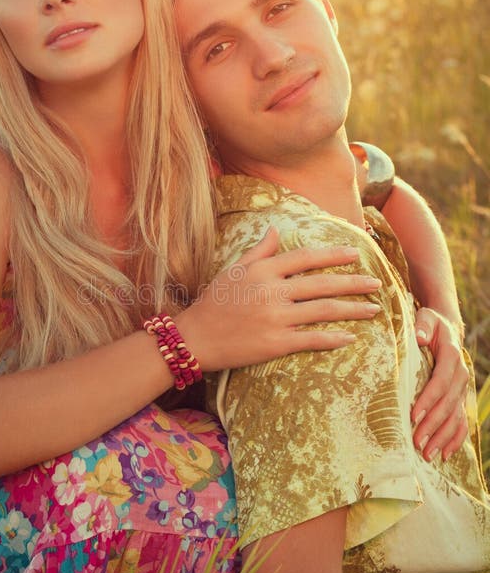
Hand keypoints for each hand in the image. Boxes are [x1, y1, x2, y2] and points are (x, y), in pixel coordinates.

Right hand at [177, 227, 381, 372]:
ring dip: (352, 310)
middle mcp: (272, 291)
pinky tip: (350, 337)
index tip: (355, 254)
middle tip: (377, 284)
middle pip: (322, 284)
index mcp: (264, 270)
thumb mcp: (234, 270)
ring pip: (323, 311)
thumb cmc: (214, 302)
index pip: (306, 257)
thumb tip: (277, 229)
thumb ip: (260, 251)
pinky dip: (333, 338)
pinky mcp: (276, 343)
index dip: (333, 255)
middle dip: (354, 283)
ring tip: (373, 309)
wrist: (194, 338)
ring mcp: (275, 318)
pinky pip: (312, 339)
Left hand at [411, 307, 468, 461]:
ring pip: (456, 417)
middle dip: (433, 425)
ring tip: (427, 454)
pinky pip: (462, 422)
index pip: (440, 381)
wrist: (446, 330)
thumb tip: (418, 337)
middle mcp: (460, 375)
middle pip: (448, 404)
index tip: (413, 415)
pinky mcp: (460, 399)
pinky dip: (455, 440)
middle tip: (417, 442)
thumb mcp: (425, 318)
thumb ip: (422, 326)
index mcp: (451, 356)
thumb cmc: (429, 325)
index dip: (428, 399)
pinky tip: (445, 455)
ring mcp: (461, 389)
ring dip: (442, 437)